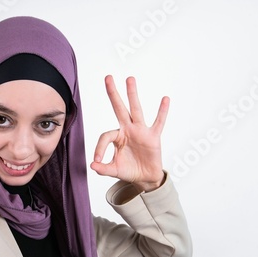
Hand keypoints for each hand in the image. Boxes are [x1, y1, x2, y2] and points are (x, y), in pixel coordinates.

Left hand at [90, 75, 168, 191]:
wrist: (145, 177)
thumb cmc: (129, 170)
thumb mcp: (114, 170)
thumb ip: (103, 169)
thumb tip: (92, 165)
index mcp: (117, 136)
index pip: (105, 137)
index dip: (99, 148)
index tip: (97, 161)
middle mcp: (128, 129)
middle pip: (119, 108)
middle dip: (113, 94)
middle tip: (108, 77)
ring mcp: (140, 131)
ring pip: (136, 110)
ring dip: (132, 95)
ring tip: (129, 79)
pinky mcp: (153, 137)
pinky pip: (158, 122)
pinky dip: (162, 111)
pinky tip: (165, 99)